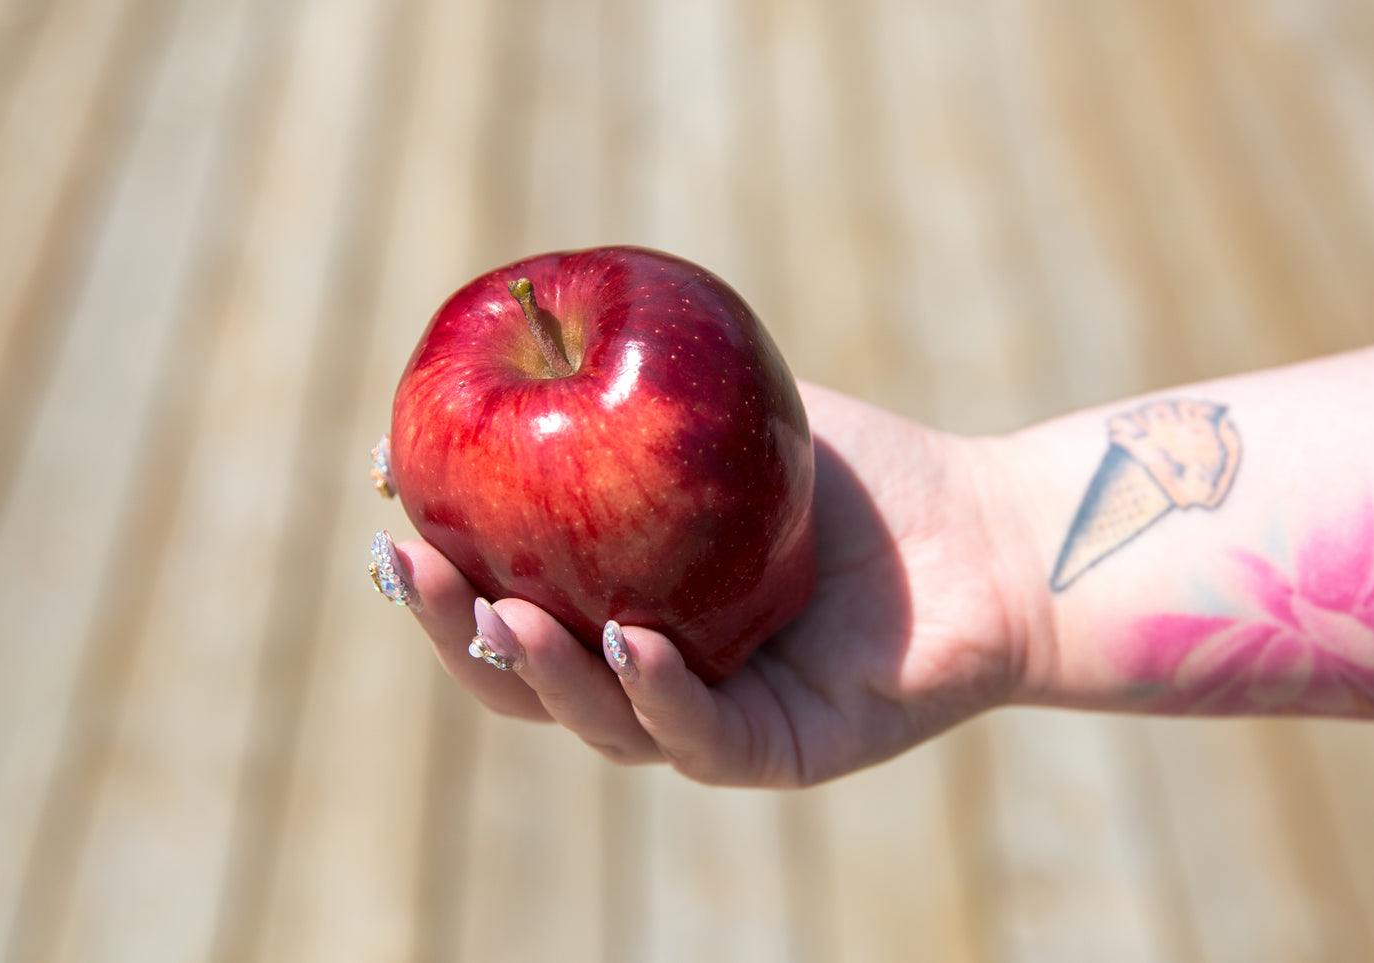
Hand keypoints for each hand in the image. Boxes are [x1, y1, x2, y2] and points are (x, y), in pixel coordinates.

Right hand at [388, 382, 1027, 786]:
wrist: (984, 534)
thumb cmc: (855, 475)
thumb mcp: (722, 411)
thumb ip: (626, 384)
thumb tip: (519, 321)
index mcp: (621, 607)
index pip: (508, 604)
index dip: (440, 573)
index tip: (390, 509)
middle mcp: (650, 675)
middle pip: (525, 677)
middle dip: (455, 628)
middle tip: (409, 565)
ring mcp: (709, 719)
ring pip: (596, 718)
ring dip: (536, 669)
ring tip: (496, 610)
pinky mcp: (778, 750)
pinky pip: (698, 737)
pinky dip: (654, 694)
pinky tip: (626, 640)